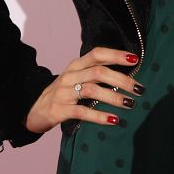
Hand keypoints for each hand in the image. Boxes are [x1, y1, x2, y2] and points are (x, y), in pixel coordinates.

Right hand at [24, 47, 140, 133]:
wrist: (33, 110)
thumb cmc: (61, 94)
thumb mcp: (75, 79)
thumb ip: (94, 74)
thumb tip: (126, 76)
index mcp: (75, 66)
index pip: (96, 54)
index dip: (115, 55)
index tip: (135, 59)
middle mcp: (69, 76)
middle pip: (98, 72)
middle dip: (121, 80)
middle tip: (139, 89)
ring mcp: (64, 93)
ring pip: (92, 90)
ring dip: (114, 97)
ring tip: (130, 104)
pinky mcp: (60, 110)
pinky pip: (82, 111)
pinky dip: (100, 116)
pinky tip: (114, 120)